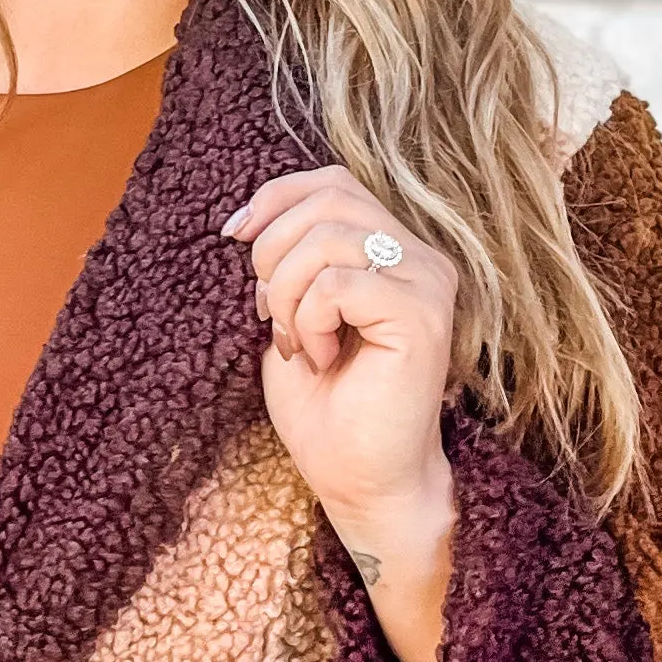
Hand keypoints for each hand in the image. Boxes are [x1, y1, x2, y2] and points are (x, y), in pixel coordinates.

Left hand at [225, 168, 455, 652]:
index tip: (233, 237)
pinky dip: (309, 320)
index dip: (275, 197)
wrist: (359, 480)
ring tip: (296, 342)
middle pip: (328, 199)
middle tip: (268, 312)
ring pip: (327, 239)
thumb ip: (288, 260)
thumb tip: (248, 219)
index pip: (334, 181)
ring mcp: (428, 284)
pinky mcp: (422, 316)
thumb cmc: (326, 407)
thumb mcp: (292, 314)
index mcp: (395, 250)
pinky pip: (338, 283)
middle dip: (271, 252)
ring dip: (286, 293)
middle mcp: (423, 258)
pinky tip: (320, 358)